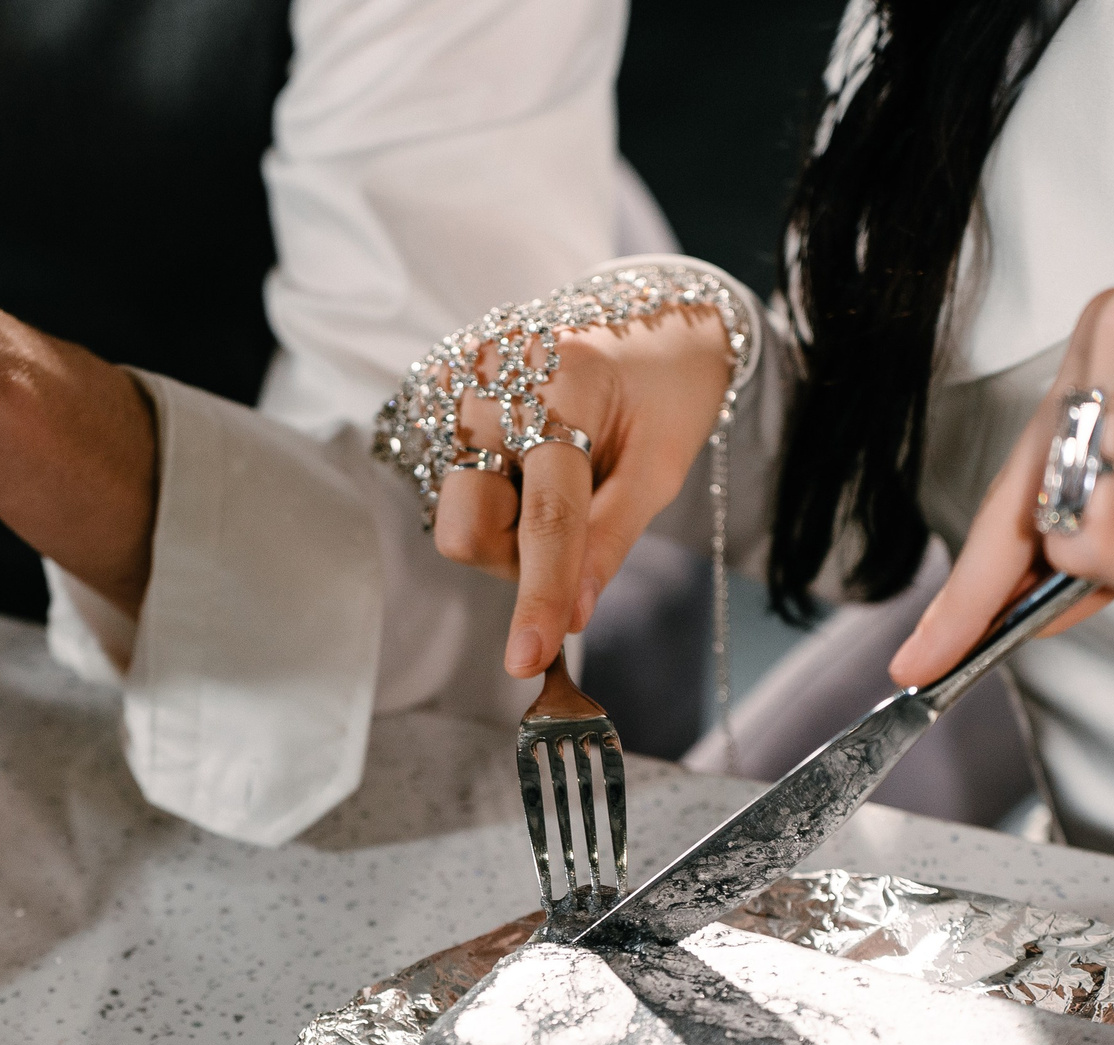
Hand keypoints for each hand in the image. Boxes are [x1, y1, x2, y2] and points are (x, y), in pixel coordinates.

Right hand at [429, 303, 736, 676]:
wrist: (654, 317)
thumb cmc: (667, 388)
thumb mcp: (660, 466)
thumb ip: (610, 539)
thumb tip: (570, 618)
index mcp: (560, 387)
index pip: (546, 516)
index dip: (538, 595)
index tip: (526, 659)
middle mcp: (489, 382)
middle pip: (469, 526)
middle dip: (516, 557)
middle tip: (573, 528)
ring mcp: (458, 389)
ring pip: (459, 517)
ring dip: (510, 532)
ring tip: (563, 486)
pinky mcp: (445, 402)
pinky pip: (461, 489)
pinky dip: (502, 501)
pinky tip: (537, 470)